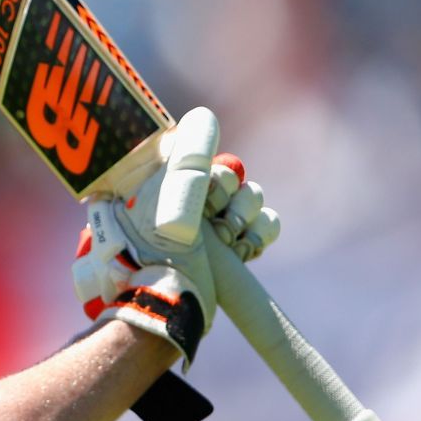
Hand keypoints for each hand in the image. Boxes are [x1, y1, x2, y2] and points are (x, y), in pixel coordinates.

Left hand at [71, 112, 278, 365]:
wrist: (167, 303)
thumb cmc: (156, 245)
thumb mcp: (166, 190)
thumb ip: (189, 152)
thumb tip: (206, 117)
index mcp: (163, 177)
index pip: (205, 153)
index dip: (210, 176)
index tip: (202, 198)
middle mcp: (187, 196)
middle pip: (232, 176)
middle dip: (227, 201)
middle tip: (209, 225)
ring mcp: (210, 222)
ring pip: (252, 199)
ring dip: (243, 220)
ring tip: (224, 243)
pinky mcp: (232, 246)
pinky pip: (264, 224)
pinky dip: (259, 234)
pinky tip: (243, 249)